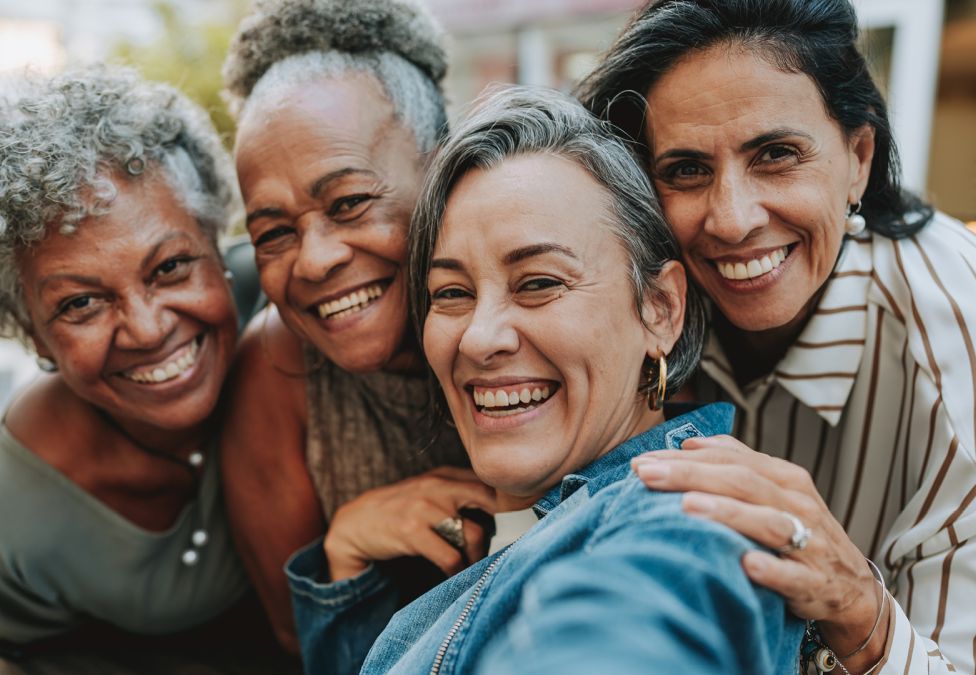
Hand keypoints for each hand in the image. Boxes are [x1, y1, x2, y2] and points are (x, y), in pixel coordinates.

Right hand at [324, 466, 496, 581]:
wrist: (356, 523)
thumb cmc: (400, 510)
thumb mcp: (428, 491)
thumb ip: (459, 492)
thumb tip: (502, 509)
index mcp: (445, 475)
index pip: (490, 483)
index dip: (511, 502)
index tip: (522, 521)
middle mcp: (438, 487)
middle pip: (489, 500)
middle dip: (505, 525)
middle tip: (508, 544)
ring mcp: (424, 508)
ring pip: (473, 533)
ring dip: (478, 556)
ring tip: (475, 566)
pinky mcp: (412, 531)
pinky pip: (449, 556)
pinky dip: (457, 570)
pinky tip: (455, 575)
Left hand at [632, 435, 888, 670]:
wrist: (852, 588)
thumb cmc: (801, 532)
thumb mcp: (775, 491)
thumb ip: (736, 462)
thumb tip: (692, 442)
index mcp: (785, 478)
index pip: (729, 460)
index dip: (684, 458)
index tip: (642, 461)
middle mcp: (798, 504)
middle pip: (742, 482)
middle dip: (691, 476)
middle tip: (646, 475)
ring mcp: (810, 544)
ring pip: (768, 523)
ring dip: (727, 513)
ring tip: (687, 506)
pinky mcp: (814, 583)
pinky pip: (793, 576)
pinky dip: (771, 570)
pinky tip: (745, 564)